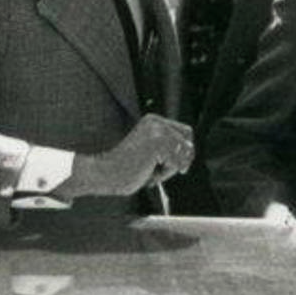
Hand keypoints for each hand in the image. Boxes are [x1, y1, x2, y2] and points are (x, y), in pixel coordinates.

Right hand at [62, 115, 194, 197]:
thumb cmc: (127, 168)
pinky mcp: (158, 143)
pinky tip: (147, 172)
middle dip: (180, 161)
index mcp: (154, 120)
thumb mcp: (150, 152)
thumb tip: (191, 150)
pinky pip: (176, 163)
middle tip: (160, 172)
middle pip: (188, 144)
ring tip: (150, 171)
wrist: (105, 173)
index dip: (184, 151)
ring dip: (170, 169)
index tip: (176, 165)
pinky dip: (164, 174)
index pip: (186, 133)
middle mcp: (156, 122)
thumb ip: (167, 147)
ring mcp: (158, 131)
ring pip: (183, 155)